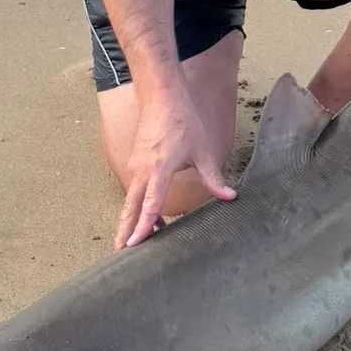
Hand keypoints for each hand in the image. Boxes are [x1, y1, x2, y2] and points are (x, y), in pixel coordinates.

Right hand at [116, 84, 234, 248]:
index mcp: (159, 169)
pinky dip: (136, 207)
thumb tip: (230, 196)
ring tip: (135, 244)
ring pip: (130, 202)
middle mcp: (141, 170)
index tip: (134, 244)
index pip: (150, 204)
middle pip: (130, 209)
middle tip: (120, 254)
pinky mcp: (134, 163)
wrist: (161, 96)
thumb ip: (213, 177)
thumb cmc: (182, 121)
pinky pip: (134, 191)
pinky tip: (149, 218)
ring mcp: (135, 167)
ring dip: (132, 222)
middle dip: (124, 232)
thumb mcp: (202, 150)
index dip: (143, 226)